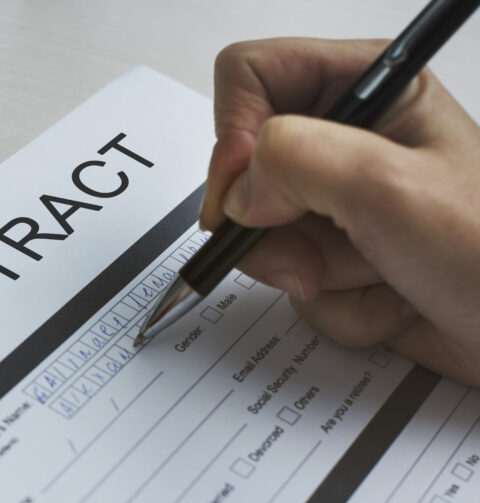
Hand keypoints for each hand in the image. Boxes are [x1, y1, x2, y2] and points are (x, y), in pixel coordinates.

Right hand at [200, 38, 479, 385]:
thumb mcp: (389, 187)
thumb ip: (296, 161)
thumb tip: (238, 192)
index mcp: (367, 88)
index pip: (250, 76)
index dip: (234, 135)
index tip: (248, 194)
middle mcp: (346, 140)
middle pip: (244, 170)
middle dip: (276, 228)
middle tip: (317, 255)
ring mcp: (339, 203)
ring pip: (264, 236)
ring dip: (315, 274)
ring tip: (378, 275)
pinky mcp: (339, 256)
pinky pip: (293, 281)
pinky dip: (336, 306)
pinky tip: (389, 300)